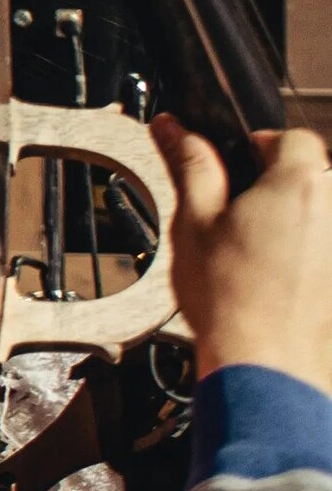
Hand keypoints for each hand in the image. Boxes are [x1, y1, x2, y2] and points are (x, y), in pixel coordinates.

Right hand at [154, 117, 331, 397]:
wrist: (266, 362)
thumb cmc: (231, 298)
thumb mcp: (194, 222)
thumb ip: (190, 165)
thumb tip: (174, 128)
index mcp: (301, 181)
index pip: (290, 135)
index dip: (257, 146)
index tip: (233, 170)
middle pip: (310, 173)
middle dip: (274, 185)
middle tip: (234, 217)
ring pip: (319, 211)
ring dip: (292, 220)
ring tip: (253, 254)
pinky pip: (323, 245)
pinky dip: (305, 253)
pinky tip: (275, 278)